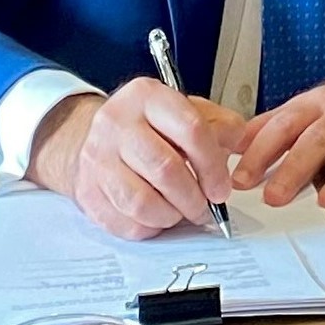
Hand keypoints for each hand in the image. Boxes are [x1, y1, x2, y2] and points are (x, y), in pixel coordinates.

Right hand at [27, 80, 243, 239]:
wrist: (94, 138)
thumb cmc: (148, 127)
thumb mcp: (185, 110)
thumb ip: (218, 123)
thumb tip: (238, 141)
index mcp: (147, 96)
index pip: (191, 130)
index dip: (213, 165)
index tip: (222, 188)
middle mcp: (117, 123)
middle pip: (166, 169)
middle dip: (193, 198)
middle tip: (205, 208)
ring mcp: (96, 158)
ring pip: (142, 202)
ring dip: (171, 216)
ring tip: (182, 213)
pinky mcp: (86, 191)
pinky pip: (123, 222)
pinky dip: (148, 228)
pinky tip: (159, 218)